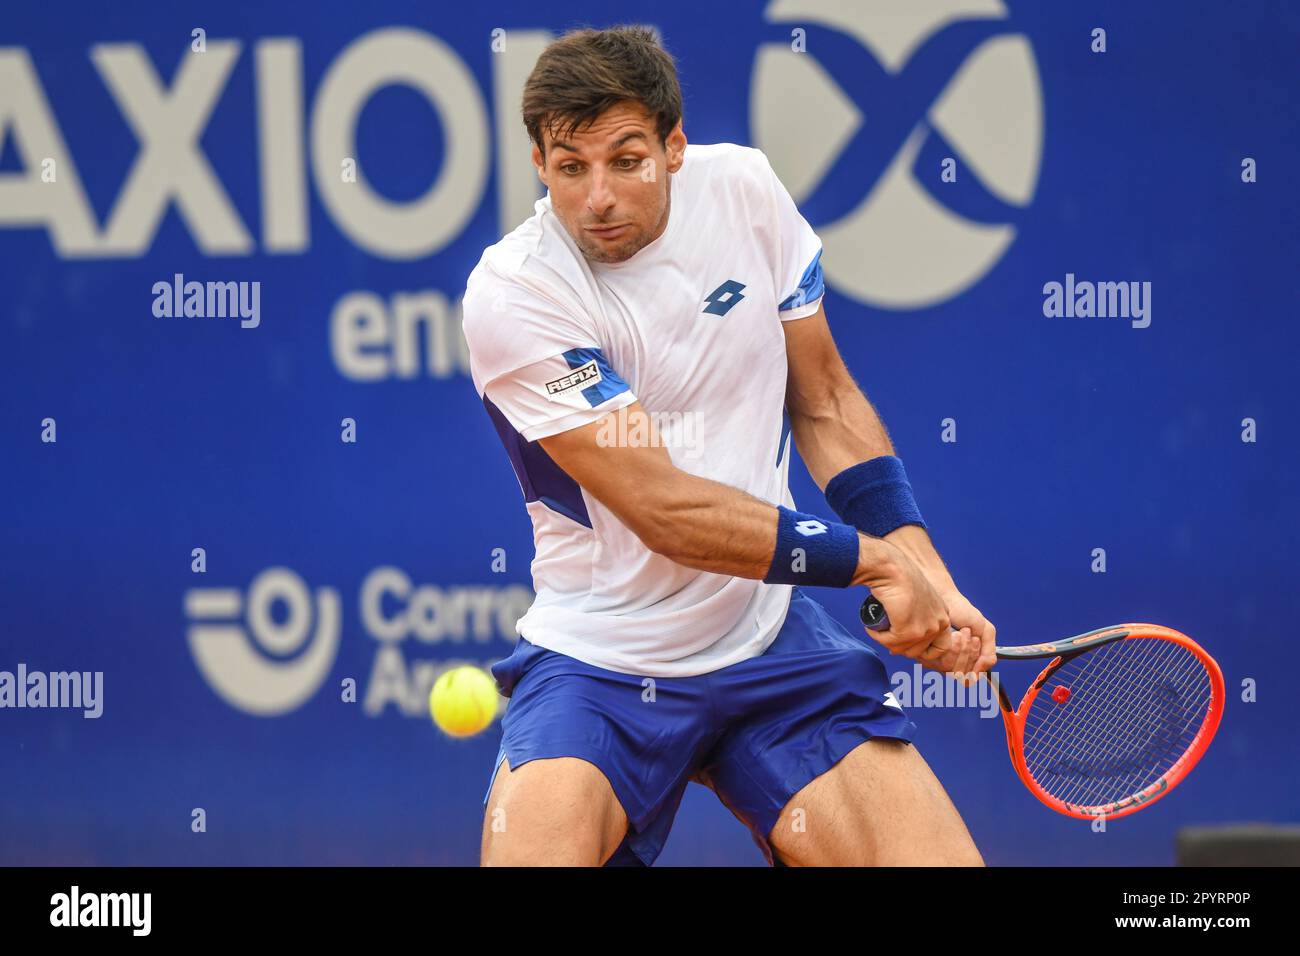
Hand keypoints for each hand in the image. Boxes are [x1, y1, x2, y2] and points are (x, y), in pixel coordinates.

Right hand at [857, 542, 974, 672]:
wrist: (892, 568)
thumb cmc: (900, 577)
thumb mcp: (917, 598)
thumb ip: (917, 615)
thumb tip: (904, 637)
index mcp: (943, 615)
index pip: (941, 647)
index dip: (922, 650)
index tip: (906, 643)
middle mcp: (939, 623)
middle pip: (918, 652)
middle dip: (899, 646)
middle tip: (884, 634)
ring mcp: (925, 629)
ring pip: (902, 649)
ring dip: (885, 640)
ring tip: (876, 627)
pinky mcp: (908, 631)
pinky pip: (890, 642)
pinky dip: (877, 636)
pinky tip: (871, 627)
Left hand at [935, 588, 996, 686]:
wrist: (947, 598)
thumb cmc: (964, 613)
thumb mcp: (985, 632)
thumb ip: (989, 653)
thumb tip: (979, 674)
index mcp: (960, 661)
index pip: (969, 679)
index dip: (976, 661)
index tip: (976, 639)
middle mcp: (945, 664)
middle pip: (962, 676)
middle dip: (970, 652)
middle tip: (968, 634)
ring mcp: (934, 661)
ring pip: (953, 670)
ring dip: (964, 649)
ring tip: (962, 632)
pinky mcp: (924, 654)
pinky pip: (944, 663)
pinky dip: (956, 648)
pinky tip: (955, 634)